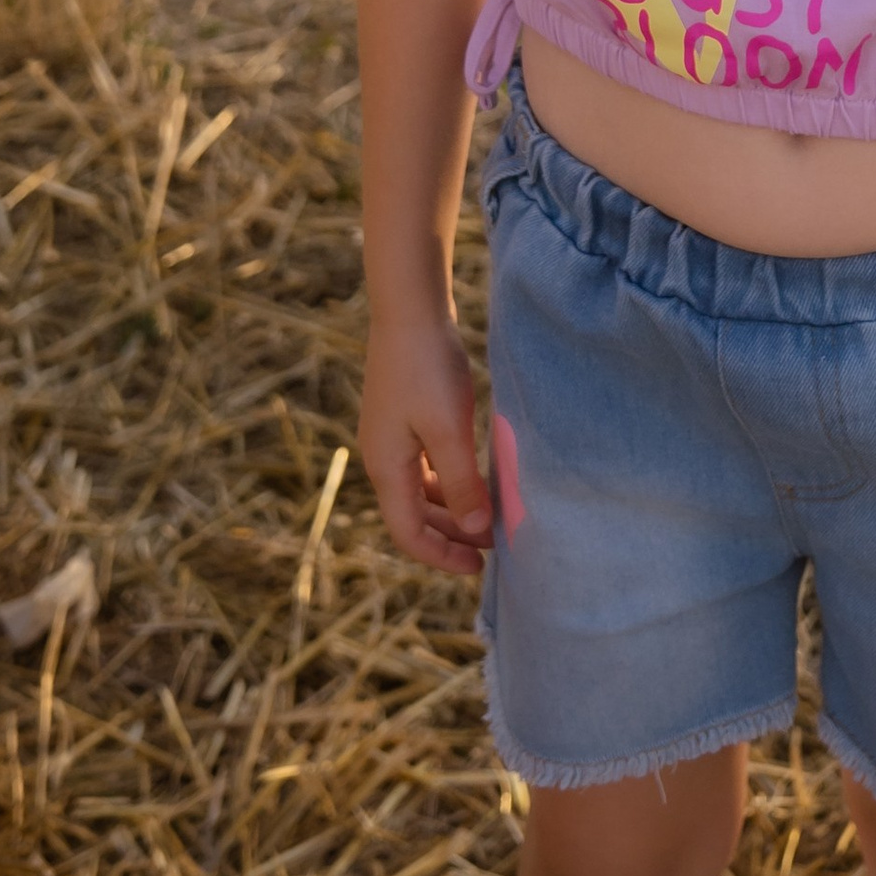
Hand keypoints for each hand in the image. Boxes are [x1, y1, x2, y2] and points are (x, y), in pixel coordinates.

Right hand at [359, 306, 493, 575]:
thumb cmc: (428, 368)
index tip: (480, 567)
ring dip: (450, 510)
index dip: (442, 556)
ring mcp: (391, 438)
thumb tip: (476, 531)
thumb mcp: (449, 430)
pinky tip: (474, 478)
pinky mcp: (403, 418)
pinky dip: (447, 482)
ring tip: (488, 517)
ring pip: (419, 492)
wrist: (409, 309)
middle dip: (451, 536)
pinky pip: (423, 467)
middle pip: (413, 516)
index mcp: (387, 468)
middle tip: (493, 546)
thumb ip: (461, 483)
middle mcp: (383, 458)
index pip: (408, 534)